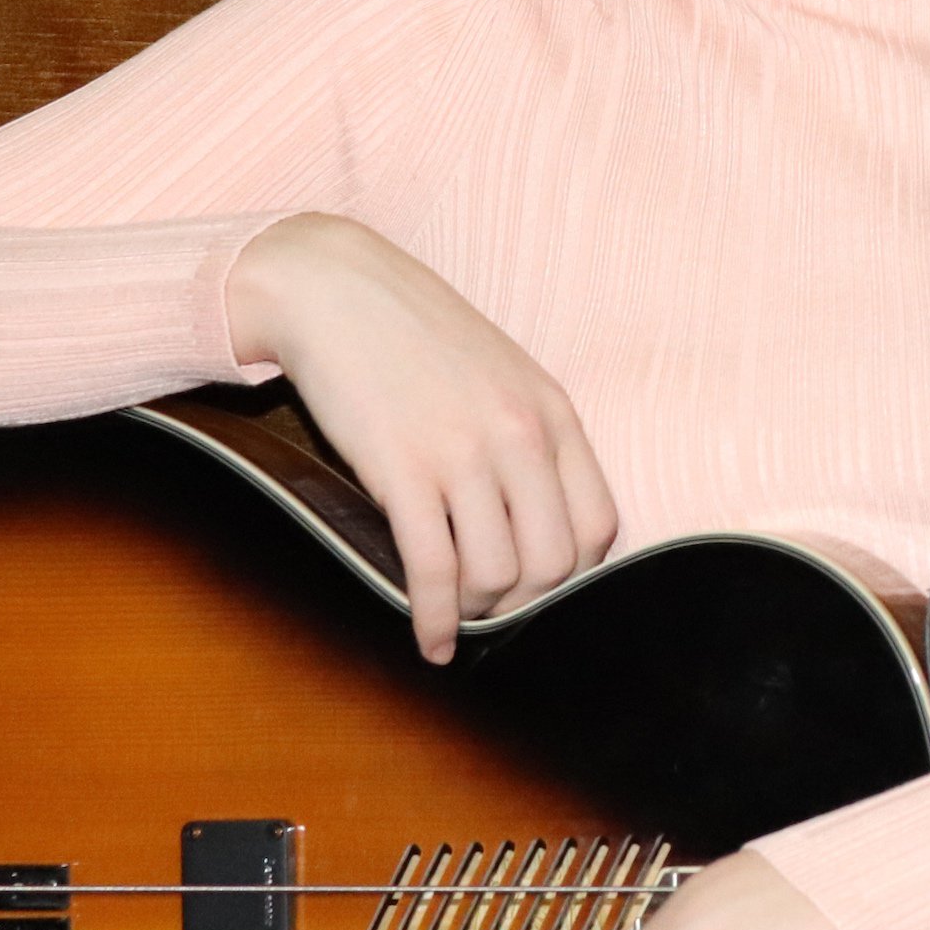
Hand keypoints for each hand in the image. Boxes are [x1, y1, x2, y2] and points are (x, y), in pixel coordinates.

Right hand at [226, 213, 619, 662]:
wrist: (332, 288)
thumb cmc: (413, 336)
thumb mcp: (501, 375)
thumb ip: (529, 437)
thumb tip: (534, 520)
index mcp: (552, 412)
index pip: (597, 525)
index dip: (573, 573)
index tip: (541, 587)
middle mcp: (519, 435)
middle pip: (553, 563)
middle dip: (525, 603)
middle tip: (494, 611)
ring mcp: (463, 453)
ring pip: (497, 575)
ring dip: (478, 612)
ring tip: (458, 616)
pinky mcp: (403, 471)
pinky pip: (433, 571)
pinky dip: (434, 621)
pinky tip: (429, 642)